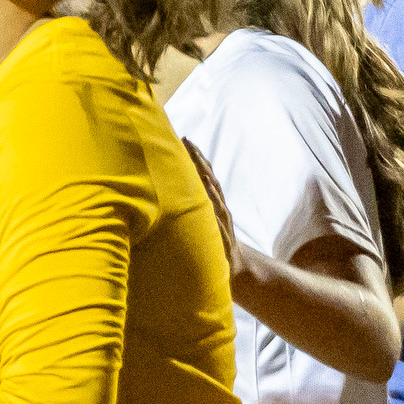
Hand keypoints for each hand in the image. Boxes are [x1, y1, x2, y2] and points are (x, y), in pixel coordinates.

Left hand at [183, 138, 245, 279]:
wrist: (235, 264)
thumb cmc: (212, 240)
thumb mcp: (199, 220)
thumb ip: (190, 205)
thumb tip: (169, 191)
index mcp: (212, 201)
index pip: (204, 174)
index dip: (195, 157)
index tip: (184, 138)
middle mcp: (219, 206)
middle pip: (210, 178)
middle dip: (200, 160)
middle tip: (188, 142)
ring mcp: (223, 220)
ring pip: (216, 197)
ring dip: (209, 183)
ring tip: (201, 169)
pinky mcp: (224, 236)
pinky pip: (219, 222)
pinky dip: (215, 210)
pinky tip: (210, 201)